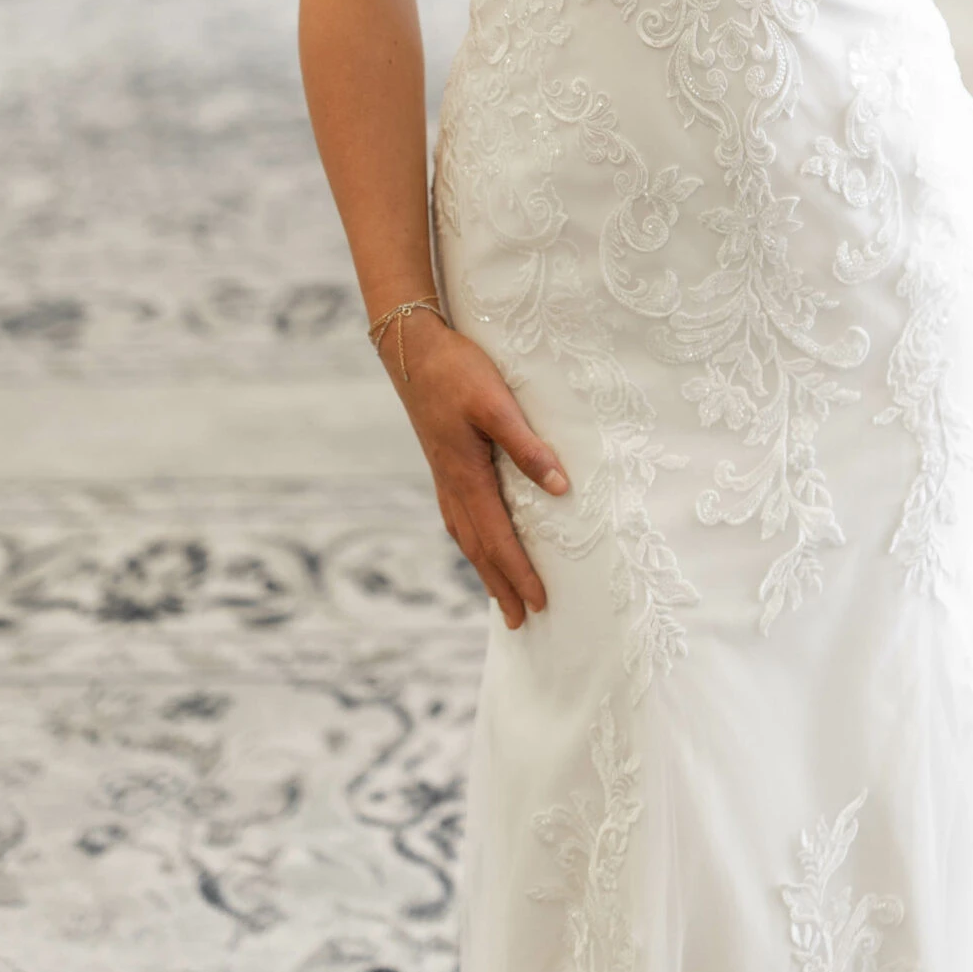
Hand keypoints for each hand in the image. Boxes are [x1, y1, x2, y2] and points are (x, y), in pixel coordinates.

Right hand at [379, 306, 569, 629]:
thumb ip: (526, 446)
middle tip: (521, 621)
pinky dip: (471, 540)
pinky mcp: (441, 462)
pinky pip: (458, 516)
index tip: (539, 603)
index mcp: (467, 477)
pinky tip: (477, 539)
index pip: (498, 539)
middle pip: (479, 548)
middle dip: (501, 586)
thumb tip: (559, 488)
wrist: (413, 349)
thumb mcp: (497, 404)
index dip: (519, 573)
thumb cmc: (458, 371)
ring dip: (484, 568)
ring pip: (466, 535)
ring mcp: (443, 476)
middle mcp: (452, 485)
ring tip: (500, 595)